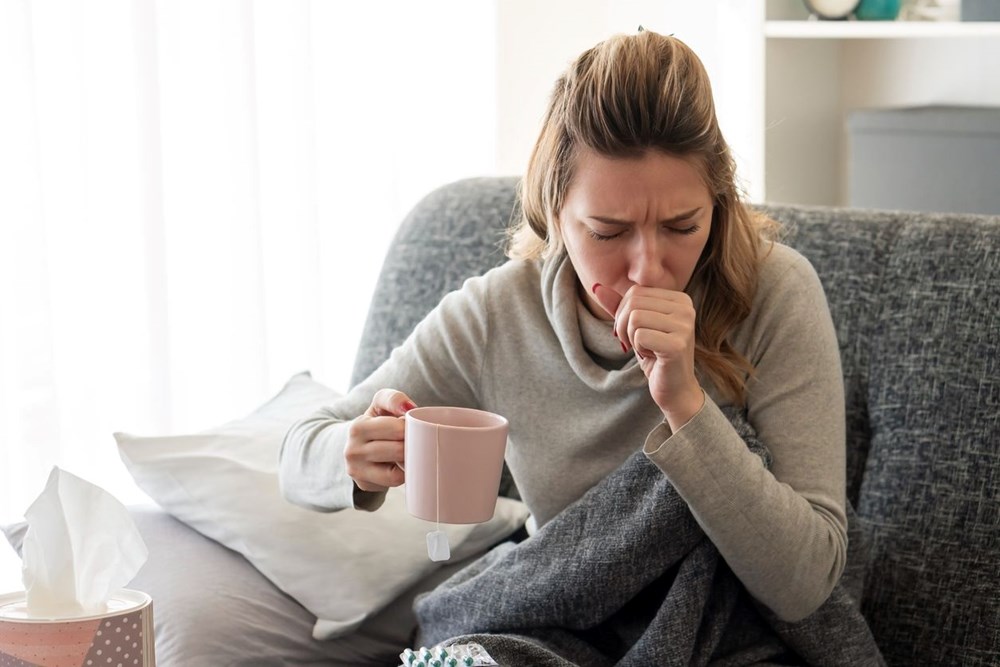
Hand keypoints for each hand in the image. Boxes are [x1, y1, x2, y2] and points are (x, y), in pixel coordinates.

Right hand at [344, 388, 416, 492]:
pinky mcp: (364, 484)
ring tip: (408, 452)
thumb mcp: (380, 405)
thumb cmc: (376, 422)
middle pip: (399, 451)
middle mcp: (352, 451)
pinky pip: (393, 482)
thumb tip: (409, 408)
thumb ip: (393, 399)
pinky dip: (402, 474)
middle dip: (412, 445)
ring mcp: (356, 470)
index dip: (410, 428)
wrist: (356, 444)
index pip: (397, 429)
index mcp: (358, 427)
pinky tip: (400, 465)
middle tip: (414, 440)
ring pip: (396, 473)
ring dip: (408, 461)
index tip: (410, 426)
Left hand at [592, 283, 703, 429]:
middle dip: (624, 326)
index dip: (623, 313)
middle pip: (633, 303)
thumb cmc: (655, 356)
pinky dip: (638, 349)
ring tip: (646, 350)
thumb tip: (597, 287)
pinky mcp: (677, 344)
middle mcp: (687, 308)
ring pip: (634, 318)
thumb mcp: (635, 327)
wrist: (674, 389)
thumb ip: (619, 306)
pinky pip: (639, 336)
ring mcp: (684, 326)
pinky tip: (653, 357)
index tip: (633, 333)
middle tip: (635, 344)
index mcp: (680, 299)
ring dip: (631, 338)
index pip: (635, 292)